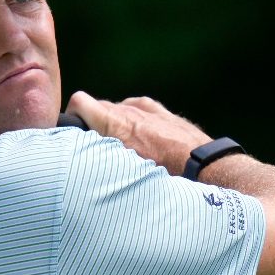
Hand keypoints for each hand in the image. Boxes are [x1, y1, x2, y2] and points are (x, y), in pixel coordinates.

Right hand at [65, 91, 211, 174]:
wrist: (202, 165)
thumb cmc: (163, 172)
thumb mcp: (124, 170)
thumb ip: (100, 157)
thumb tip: (82, 163)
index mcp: (113, 123)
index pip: (79, 101)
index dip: (71, 114)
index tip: (72, 130)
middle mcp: (127, 110)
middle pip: (97, 107)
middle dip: (92, 123)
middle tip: (95, 146)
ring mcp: (145, 108)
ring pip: (117, 109)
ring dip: (113, 123)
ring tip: (120, 145)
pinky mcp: (160, 110)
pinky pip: (137, 108)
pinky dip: (133, 119)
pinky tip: (139, 136)